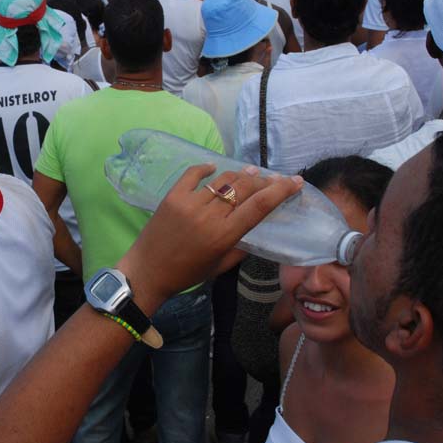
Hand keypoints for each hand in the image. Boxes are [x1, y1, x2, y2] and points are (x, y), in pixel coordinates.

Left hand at [116, 165, 301, 313]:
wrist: (147, 272)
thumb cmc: (187, 274)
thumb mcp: (220, 266)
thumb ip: (241, 248)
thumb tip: (256, 228)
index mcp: (224, 235)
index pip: (259, 206)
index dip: (281, 190)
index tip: (295, 181)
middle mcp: (209, 215)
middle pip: (245, 188)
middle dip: (264, 181)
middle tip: (273, 178)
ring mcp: (190, 203)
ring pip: (223, 180)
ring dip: (241, 174)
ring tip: (251, 173)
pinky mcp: (172, 196)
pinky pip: (193, 174)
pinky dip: (207, 169)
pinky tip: (215, 168)